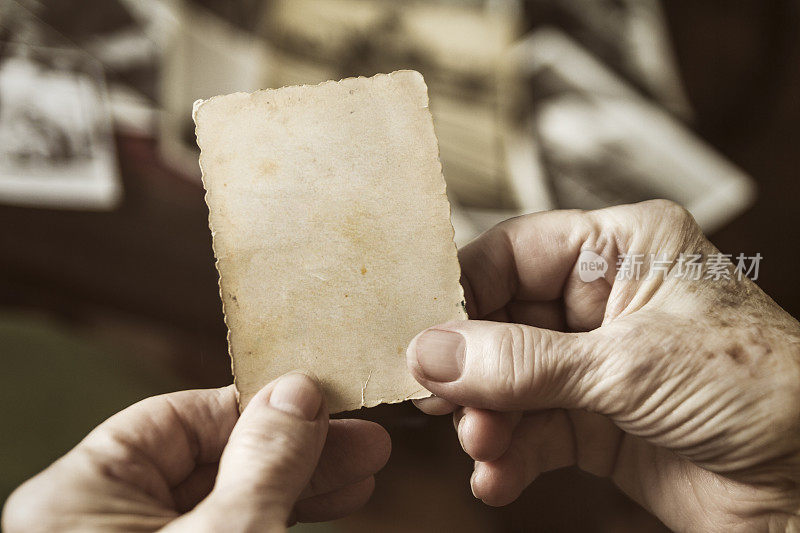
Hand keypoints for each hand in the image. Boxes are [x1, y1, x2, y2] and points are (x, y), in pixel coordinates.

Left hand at [2, 373, 389, 531]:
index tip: (322, 396)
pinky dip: (284, 516)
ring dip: (302, 484)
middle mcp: (103, 520)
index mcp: (78, 496)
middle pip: (215, 458)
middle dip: (298, 447)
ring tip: (363, 471)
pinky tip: (331, 503)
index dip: (259, 402)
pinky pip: (234, 529)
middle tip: (364, 436)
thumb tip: (296, 391)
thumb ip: (261, 461)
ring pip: (232, 499)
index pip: (181, 417)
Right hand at [407, 200, 799, 531]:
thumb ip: (523, 363)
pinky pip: (531, 430)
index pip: (515, 252)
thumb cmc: (763, 389)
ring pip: (510, 381)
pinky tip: (498, 477)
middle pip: (502, 321)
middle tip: (442, 400)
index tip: (425, 334)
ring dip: (488, 418)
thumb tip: (433, 353)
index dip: (466, 291)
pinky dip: (509, 457)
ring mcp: (596, 363)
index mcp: (622, 249)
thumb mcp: (631, 365)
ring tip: (483, 446)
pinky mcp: (596, 419)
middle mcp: (604, 300)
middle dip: (474, 369)